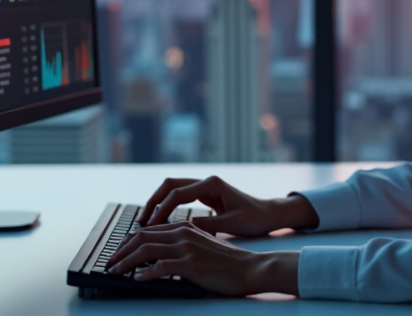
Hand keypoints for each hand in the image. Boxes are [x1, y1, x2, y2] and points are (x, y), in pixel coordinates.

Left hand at [103, 221, 298, 295]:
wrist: (250, 268)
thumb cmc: (228, 262)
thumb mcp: (203, 246)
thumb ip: (182, 245)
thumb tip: (158, 256)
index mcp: (185, 227)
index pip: (148, 230)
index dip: (128, 242)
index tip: (117, 253)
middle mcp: (183, 233)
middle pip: (142, 237)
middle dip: (120, 251)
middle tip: (110, 263)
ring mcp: (187, 248)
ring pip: (146, 250)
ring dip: (126, 262)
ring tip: (115, 271)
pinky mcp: (192, 264)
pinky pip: (160, 267)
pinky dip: (145, 274)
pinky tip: (137, 280)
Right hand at [138, 176, 317, 235]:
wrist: (270, 214)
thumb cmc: (256, 219)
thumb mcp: (232, 225)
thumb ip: (208, 225)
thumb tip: (184, 229)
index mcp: (212, 185)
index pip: (178, 194)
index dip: (162, 209)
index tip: (151, 225)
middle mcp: (206, 181)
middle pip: (170, 185)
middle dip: (153, 201)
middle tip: (142, 220)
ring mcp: (205, 186)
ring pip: (172, 189)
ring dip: (158, 202)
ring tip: (146, 221)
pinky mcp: (205, 194)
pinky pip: (180, 196)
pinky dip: (167, 206)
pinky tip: (161, 221)